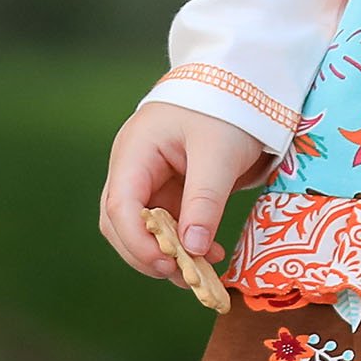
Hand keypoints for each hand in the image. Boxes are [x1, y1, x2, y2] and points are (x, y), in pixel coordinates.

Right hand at [98, 103, 268, 281]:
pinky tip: (210, 255)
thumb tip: (194, 250)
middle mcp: (133, 167)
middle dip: (149, 255)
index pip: (120, 206)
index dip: (138, 242)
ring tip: (203, 273)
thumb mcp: (219, 153)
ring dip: (167, 254)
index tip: (169, 264)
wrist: (240, 83)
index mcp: (135, 151)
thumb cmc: (227, 108)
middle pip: (121, 224)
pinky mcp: (168, 188)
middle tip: (188, 277)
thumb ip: (205, 200)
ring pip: (141, 229)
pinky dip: (183, 243)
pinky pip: (165, 224)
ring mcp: (148, 179)